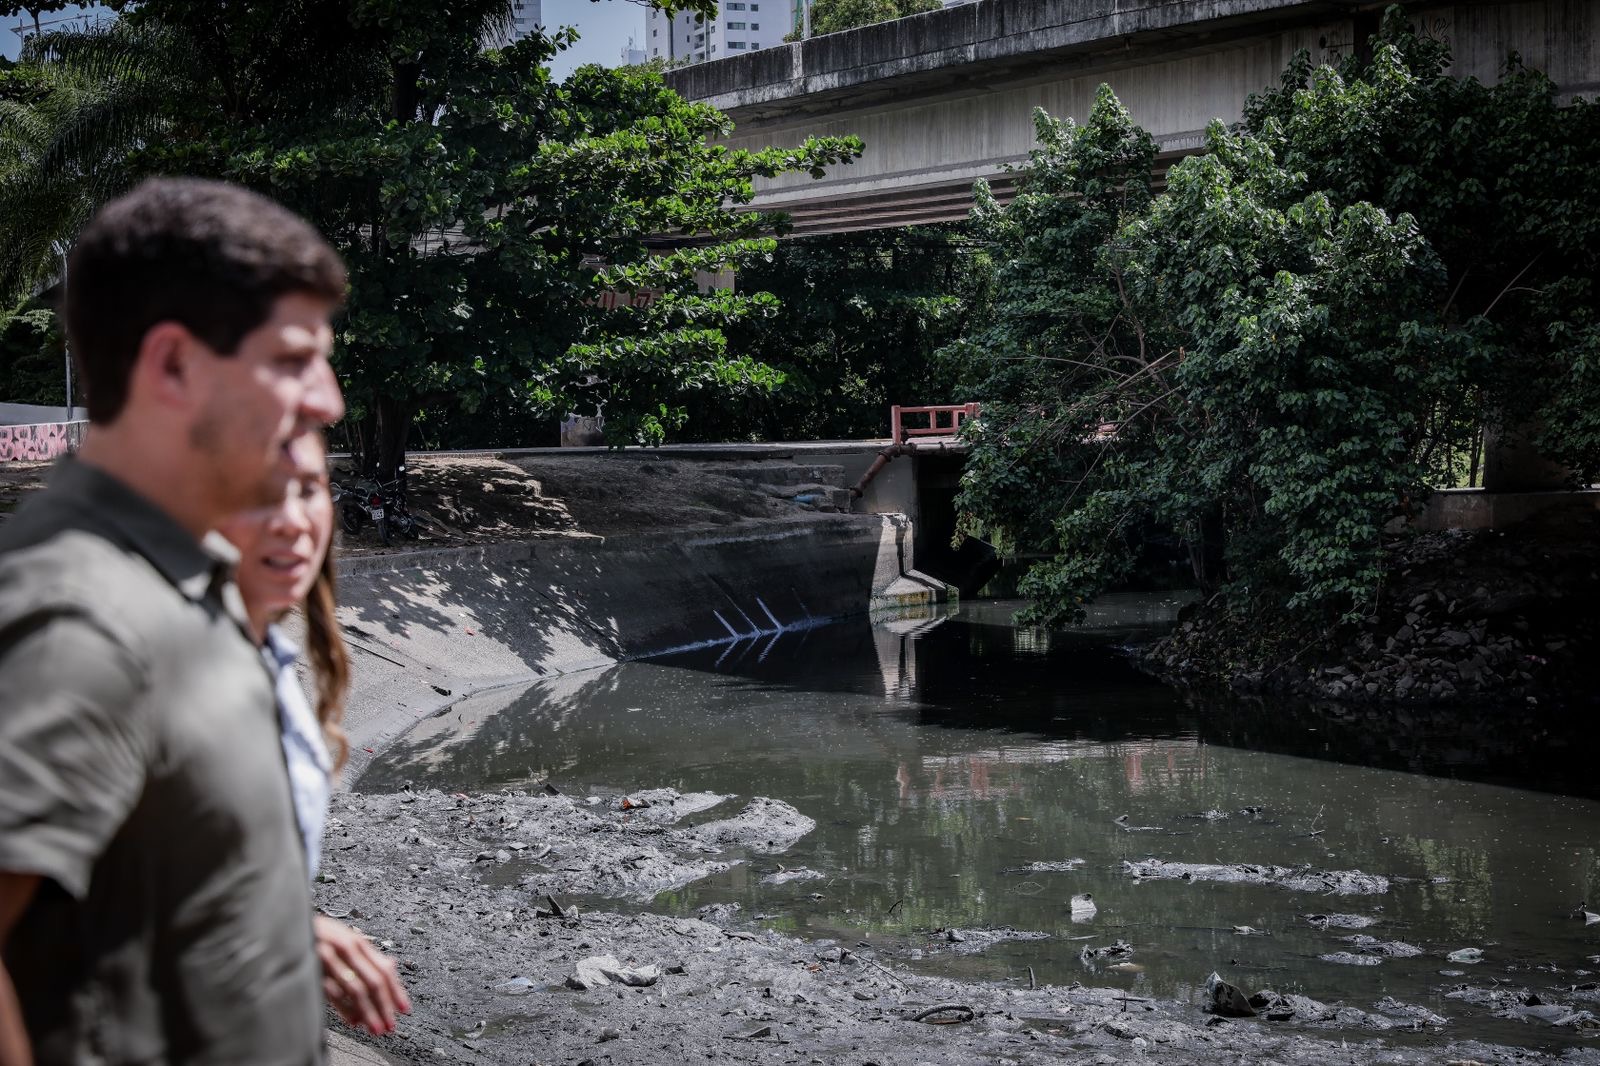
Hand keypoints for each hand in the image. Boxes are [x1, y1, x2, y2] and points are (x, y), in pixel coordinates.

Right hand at [313, 914, 411, 1035]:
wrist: (288, 925)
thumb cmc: (318, 934)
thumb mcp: (345, 938)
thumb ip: (367, 954)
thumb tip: (391, 966)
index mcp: (357, 942)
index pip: (383, 970)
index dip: (396, 991)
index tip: (404, 1008)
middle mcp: (346, 949)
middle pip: (373, 981)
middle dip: (384, 1006)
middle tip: (390, 1024)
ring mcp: (329, 959)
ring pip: (355, 989)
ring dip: (368, 1011)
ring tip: (375, 1027)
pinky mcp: (312, 969)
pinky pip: (332, 993)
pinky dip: (344, 1008)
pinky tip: (352, 1020)